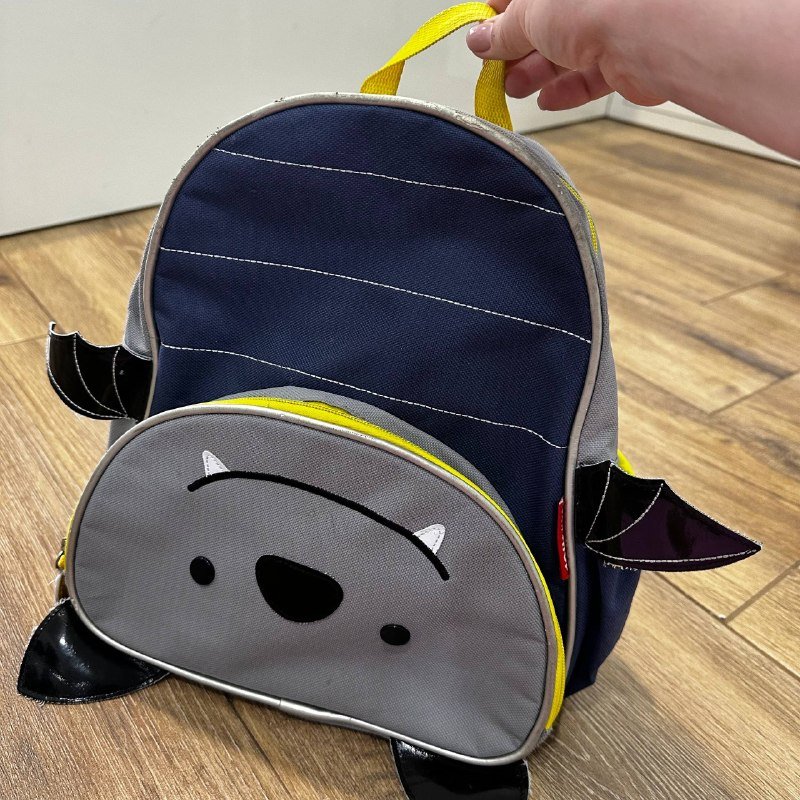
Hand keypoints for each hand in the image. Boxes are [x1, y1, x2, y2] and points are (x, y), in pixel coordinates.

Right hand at [466, 0, 664, 110]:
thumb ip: (502, 31)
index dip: (498, 16)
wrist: (649, 32)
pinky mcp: (624, 58)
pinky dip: (567, 90)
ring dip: (536, 73)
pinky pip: (590, 75)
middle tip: (496, 70)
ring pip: (566, 52)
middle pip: (544, 25)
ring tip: (515, 88)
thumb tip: (480, 40)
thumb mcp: (528, 14)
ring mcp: (609, 24)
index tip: (481, 39)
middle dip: (516, 50)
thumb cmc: (594, 3)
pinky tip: (549, 100)